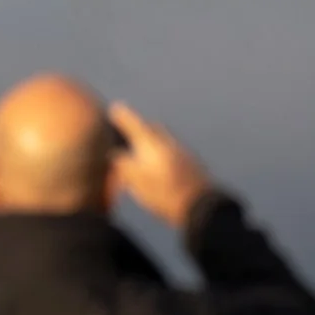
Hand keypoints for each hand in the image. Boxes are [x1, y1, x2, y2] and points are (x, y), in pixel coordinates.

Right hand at [106, 103, 215, 231]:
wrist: (201, 206)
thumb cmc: (163, 193)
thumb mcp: (135, 180)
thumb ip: (122, 163)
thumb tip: (113, 153)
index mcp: (151, 142)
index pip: (133, 122)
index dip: (122, 116)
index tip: (115, 108)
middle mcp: (167, 141)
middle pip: (151, 127)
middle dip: (139, 127)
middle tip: (128, 133)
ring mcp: (182, 151)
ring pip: (163, 139)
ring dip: (152, 141)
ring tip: (141, 153)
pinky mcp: (192, 163)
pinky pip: (172, 150)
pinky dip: (162, 153)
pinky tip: (159, 167)